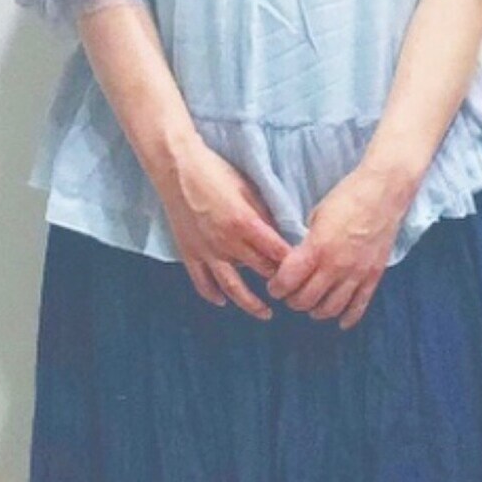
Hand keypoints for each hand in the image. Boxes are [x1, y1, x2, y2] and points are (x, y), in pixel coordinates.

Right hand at [159, 142, 292, 319]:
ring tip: (265, 313)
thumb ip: (264, 215)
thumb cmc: (214, 172)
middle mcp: (227, 243)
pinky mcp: (189, 253)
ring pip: (232, 287)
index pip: (277, 253)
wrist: (176, 168)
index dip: (293, 264)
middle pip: (261, 272)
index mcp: (246, 224)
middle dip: (279, 283)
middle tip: (292, 290)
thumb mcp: (248, 188)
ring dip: (251, 303)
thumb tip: (279, 234)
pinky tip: (223, 301)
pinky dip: (213, 295)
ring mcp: (207, 251)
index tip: (304, 271)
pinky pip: (202, 282)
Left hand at [265, 164, 410, 329]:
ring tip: (312, 303)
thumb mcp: (316, 216)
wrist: (384, 191)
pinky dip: (348, 318)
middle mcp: (336, 266)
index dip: (276, 288)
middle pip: (306, 300)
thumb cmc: (347, 197)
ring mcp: (357, 274)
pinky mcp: (374, 276)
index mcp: (317, 249)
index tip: (274, 286)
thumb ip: (306, 243)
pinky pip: (360, 306)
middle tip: (290, 294)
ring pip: (330, 309)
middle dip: (293, 301)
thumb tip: (295, 260)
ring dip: (316, 310)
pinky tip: (341, 322)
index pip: (287, 282)